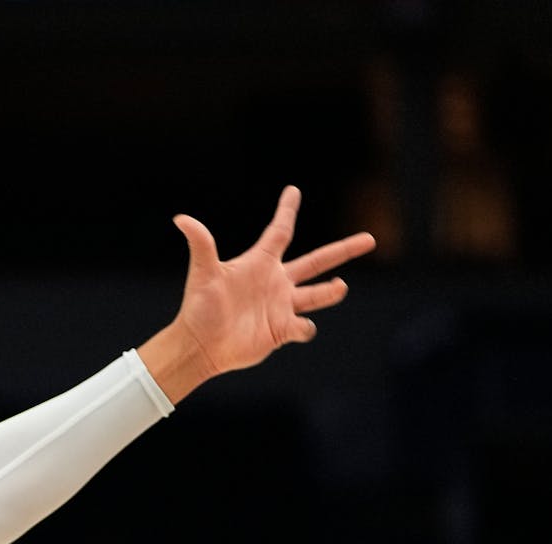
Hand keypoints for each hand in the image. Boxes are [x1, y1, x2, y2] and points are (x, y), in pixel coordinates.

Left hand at [178, 185, 375, 370]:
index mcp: (260, 263)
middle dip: (343, 251)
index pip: (280, 231)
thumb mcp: (204, 273)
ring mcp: (281, 306)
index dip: (287, 211)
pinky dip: (306, 327)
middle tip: (370, 239)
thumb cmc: (199, 308)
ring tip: (339, 286)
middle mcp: (275, 282)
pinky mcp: (282, 330)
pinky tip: (297, 327)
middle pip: (317, 261)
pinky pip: (304, 327)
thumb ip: (201, 245)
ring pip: (318, 295)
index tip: (293, 190)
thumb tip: (181, 218)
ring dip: (332, 291)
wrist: (200, 345)